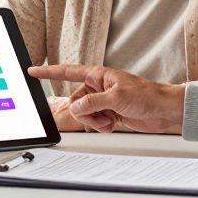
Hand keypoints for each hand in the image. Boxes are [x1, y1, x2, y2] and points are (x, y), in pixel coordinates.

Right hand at [28, 65, 184, 133]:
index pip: (68, 72)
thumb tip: (76, 107)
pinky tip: (113, 124)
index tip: (32, 71)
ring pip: (84, 114)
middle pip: (75, 101)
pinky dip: (101, 126)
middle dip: (85, 112)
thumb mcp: (117, 98)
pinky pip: (94, 122)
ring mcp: (103, 102)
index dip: (49, 72)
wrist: (164, 110)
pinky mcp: (109, 114)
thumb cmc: (147, 95)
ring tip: (110, 120)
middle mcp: (98, 88)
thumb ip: (93, 103)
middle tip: (101, 115)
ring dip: (95, 121)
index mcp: (98, 75)